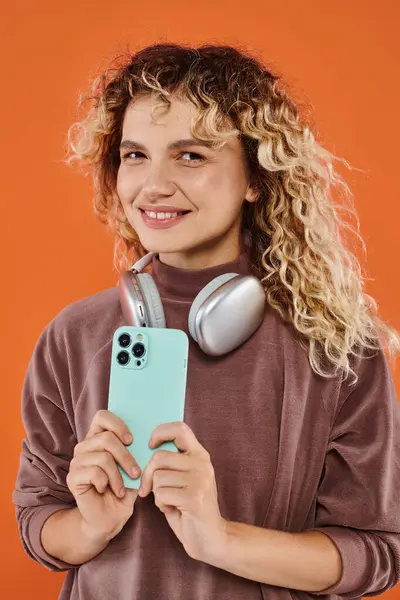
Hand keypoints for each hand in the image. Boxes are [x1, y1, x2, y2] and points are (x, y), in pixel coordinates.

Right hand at [66, 409, 140, 542]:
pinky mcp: (73, 478)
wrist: (109, 518)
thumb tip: (149, 436)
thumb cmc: (123, 490)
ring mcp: (77, 462)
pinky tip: (107, 490)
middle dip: (126, 457)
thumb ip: (136, 452)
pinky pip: (94, 473)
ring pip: (103, 457)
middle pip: (106, 438)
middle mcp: (85, 446)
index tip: (131, 440)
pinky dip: (107, 483)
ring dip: (118, 475)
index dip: (118, 424)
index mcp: (98, 438)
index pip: (102, 416)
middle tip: (136, 472)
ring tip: (122, 487)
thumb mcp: (133, 468)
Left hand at [139, 422, 226, 561]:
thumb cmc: (190, 508)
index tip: (150, 445)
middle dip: (147, 475)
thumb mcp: (183, 479)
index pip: (180, 428)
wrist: (211, 538)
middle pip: (159, 457)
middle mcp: (202, 463)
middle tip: (147, 489)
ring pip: (158, 477)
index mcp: (200, 455)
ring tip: (169, 500)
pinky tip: (173, 509)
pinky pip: (161, 494)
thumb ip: (171, 464)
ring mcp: (200, 479)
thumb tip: (145, 450)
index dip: (160, 432)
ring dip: (156, 492)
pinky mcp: (194, 497)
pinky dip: (161, 504)